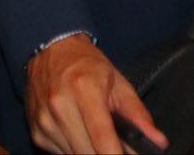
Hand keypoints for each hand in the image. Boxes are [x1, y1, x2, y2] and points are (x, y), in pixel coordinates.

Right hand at [25, 34, 165, 153]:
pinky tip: (77, 132)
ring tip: (94, 134)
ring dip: (89, 152)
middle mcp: (60, 106)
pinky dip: (73, 149)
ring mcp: (45, 121)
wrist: (50, 48)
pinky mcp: (36, 131)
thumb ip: (138, 114)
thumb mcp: (118, 82)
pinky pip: (60, 154)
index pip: (102, 137)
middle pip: (87, 153)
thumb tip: (158, 142)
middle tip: (116, 147)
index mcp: (85, 90)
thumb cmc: (86, 64)